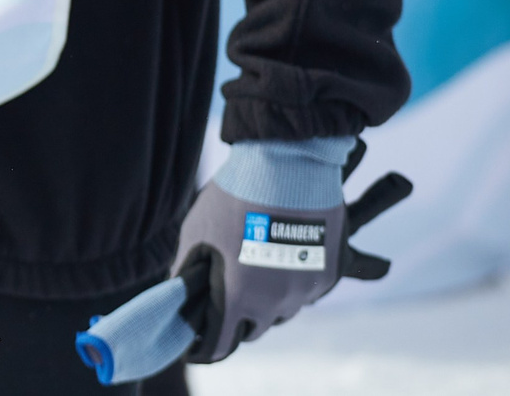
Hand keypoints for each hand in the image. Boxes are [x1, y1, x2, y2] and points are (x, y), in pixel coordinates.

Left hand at [74, 140, 411, 382]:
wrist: (288, 164)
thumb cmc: (235, 196)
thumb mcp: (197, 232)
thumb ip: (189, 270)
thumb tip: (180, 295)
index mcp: (240, 295)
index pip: (222, 343)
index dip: (208, 345)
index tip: (199, 344)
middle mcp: (276, 301)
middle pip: (253, 329)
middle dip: (237, 320)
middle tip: (226, 298)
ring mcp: (306, 290)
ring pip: (282, 312)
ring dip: (267, 301)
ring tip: (254, 268)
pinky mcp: (329, 275)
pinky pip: (306, 292)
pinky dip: (292, 283)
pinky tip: (280, 257)